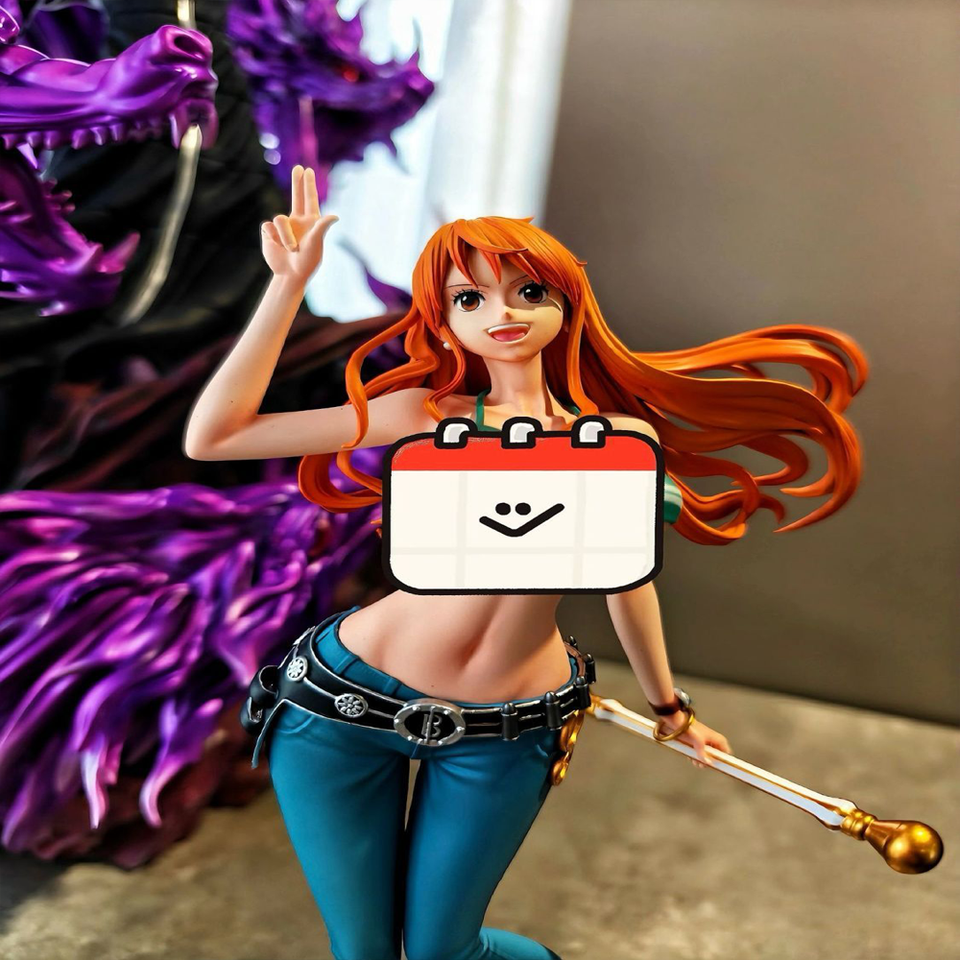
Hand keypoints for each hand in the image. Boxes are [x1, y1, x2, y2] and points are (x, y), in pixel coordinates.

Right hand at [260, 165, 338, 281]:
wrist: (290, 275)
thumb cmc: (306, 262)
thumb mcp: (316, 244)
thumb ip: (321, 227)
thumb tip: (335, 216)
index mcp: (310, 222)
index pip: (309, 199)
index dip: (308, 185)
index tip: (308, 170)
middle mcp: (296, 221)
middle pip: (295, 196)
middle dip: (296, 182)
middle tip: (298, 167)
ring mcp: (282, 226)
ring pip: (279, 218)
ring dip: (286, 236)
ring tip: (292, 249)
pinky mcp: (269, 232)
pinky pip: (268, 226)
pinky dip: (275, 238)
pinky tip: (278, 246)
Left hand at [657, 710, 731, 769]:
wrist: (676, 721)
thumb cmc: (689, 728)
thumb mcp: (698, 742)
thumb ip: (702, 753)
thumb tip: (707, 763)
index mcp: (716, 738)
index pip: (726, 751)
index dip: (724, 759)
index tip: (719, 765)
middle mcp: (711, 740)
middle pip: (715, 755)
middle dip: (709, 761)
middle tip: (703, 764)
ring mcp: (703, 742)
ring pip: (706, 755)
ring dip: (701, 760)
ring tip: (695, 762)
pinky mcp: (695, 743)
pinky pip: (698, 753)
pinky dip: (695, 757)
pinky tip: (690, 758)